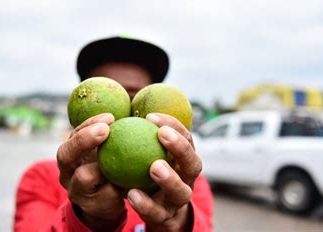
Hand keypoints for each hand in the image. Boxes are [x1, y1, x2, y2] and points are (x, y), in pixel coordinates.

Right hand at [56, 113, 125, 228]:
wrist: (103, 205)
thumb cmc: (108, 168)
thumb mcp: (106, 150)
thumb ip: (113, 132)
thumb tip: (133, 102)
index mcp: (70, 153)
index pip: (73, 134)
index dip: (88, 124)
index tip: (110, 117)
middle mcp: (67, 171)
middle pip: (65, 154)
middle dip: (83, 140)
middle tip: (106, 130)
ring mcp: (76, 191)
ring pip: (83, 178)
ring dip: (104, 168)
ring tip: (124, 160)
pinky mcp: (91, 208)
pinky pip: (105, 198)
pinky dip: (119, 188)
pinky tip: (136, 179)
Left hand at [127, 113, 202, 231]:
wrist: (159, 212)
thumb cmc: (150, 174)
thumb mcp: (152, 153)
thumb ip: (145, 135)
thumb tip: (129, 104)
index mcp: (184, 159)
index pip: (187, 138)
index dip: (174, 125)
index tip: (151, 116)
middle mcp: (187, 178)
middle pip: (193, 163)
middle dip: (180, 147)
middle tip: (162, 134)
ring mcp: (178, 200)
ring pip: (181, 191)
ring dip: (169, 178)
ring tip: (154, 166)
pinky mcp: (166, 218)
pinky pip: (157, 212)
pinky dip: (146, 203)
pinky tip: (131, 194)